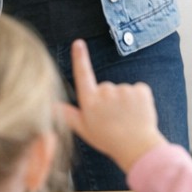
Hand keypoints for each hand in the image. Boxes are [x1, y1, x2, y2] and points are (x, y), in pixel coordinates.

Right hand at [58, 39, 165, 172]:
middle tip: (113, 119)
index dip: (80, 58)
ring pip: (122, 90)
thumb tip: (51, 106)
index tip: (78, 42)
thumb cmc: (108, 140)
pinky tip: (138, 113)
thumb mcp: (84, 129)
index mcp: (90, 101)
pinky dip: (138, 99)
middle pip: (105, 87)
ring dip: (124, 101)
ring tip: (126, 119)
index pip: (83, 74)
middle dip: (109, 99)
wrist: (137, 148)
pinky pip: (137, 90)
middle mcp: (105, 92)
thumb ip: (68, 115)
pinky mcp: (141, 90)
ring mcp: (124, 90)